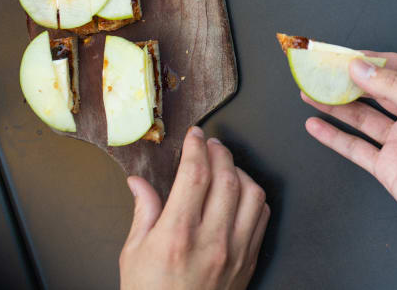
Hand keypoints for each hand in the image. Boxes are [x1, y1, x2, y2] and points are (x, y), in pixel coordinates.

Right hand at [119, 127, 269, 289]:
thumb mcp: (133, 255)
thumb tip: (139, 182)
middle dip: (220, 152)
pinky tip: (241, 193)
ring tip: (226, 166)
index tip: (195, 135)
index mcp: (177, 235)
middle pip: (227, 178)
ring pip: (252, 193)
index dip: (196, 147)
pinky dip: (255, 198)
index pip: (195, 174)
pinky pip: (262, 217)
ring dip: (240, 172)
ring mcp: (235, 251)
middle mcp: (211, 240)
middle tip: (211, 144)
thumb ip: (143, 212)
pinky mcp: (249, 261)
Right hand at [303, 54, 396, 288]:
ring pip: (360, 118)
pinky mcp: (388, 167)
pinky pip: (355, 148)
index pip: (396, 68)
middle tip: (320, 70)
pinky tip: (315, 125)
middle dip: (348, 80)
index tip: (343, 54)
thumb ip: (393, 88)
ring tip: (309, 92)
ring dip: (335, 105)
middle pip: (374, 91)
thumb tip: (359, 66)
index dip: (370, 59)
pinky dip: (334, 137)